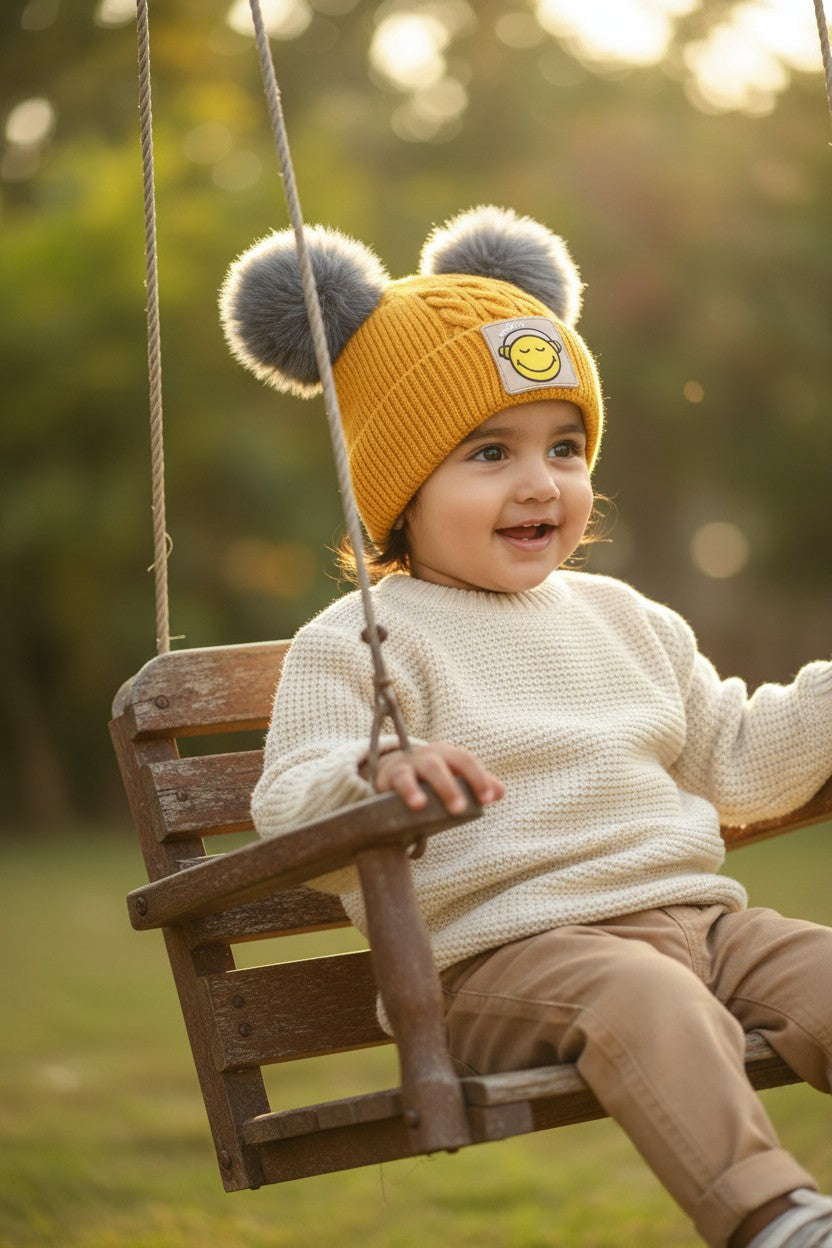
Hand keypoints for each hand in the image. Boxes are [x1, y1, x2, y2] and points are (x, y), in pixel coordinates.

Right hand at [367, 742, 504, 814]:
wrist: (394, 771)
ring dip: (419, 789)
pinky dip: (406, 791)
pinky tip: (413, 805)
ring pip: (416, 773)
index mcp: (447, 755)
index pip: (465, 761)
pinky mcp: (388, 777)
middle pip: (439, 766)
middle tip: (458, 809)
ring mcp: (407, 765)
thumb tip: (500, 792)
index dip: (478, 778)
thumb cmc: (432, 779)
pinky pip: (398, 782)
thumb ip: (478, 784)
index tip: (487, 799)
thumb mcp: (455, 778)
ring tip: (422, 806)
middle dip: (449, 787)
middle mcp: (427, 757)